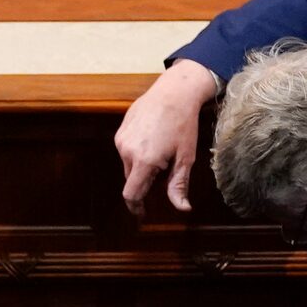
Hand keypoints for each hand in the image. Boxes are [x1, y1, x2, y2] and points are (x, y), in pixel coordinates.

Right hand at [115, 60, 221, 215]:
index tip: (141, 214)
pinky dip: (137, 152)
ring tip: (162, 149)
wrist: (173, 92)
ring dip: (142, 166)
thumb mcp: (185, 158)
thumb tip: (182, 209)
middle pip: (131, 179)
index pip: (131, 194)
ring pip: (129, 164)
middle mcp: (127, 151)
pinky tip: (153, 139)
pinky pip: (126, 150)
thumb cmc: (183, 125)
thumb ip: (179, 185)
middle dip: (145, 181)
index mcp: (144, 161)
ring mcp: (121, 140)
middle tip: (165, 170)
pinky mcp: (120, 131)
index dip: (135, 207)